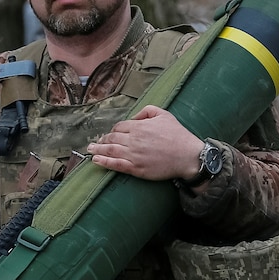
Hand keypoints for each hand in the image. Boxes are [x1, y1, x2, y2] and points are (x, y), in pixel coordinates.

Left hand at [86, 105, 203, 180]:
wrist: (188, 156)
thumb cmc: (178, 135)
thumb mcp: (164, 114)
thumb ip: (147, 111)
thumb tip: (134, 117)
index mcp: (139, 126)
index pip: (119, 126)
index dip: (113, 130)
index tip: (111, 134)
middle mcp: (134, 140)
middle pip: (112, 138)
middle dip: (102, 139)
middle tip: (95, 142)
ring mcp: (134, 155)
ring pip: (110, 150)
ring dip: (98, 149)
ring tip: (90, 150)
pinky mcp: (136, 168)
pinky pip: (116, 164)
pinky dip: (104, 162)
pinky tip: (96, 160)